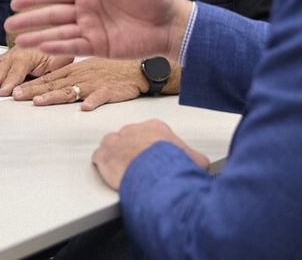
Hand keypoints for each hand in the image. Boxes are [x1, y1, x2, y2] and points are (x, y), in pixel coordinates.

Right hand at [0, 47, 70, 95]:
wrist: (44, 37)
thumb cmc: (53, 52)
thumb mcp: (60, 59)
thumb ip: (54, 67)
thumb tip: (50, 75)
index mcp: (27, 56)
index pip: (18, 71)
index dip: (11, 82)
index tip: (6, 92)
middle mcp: (11, 57)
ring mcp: (2, 59)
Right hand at [5, 0, 192, 59]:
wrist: (172, 24)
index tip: (16, 2)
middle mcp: (86, 11)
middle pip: (51, 15)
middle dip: (29, 20)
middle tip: (8, 24)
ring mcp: (91, 30)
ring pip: (58, 33)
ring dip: (38, 37)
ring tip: (18, 41)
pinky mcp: (99, 48)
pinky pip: (74, 47)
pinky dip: (58, 47)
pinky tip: (42, 46)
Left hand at [13, 58, 146, 110]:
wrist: (137, 70)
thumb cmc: (111, 69)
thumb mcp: (86, 68)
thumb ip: (68, 76)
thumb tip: (49, 84)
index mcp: (74, 70)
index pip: (49, 78)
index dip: (31, 85)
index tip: (15, 92)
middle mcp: (81, 75)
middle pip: (54, 84)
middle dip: (34, 91)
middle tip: (17, 97)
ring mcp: (94, 83)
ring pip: (72, 90)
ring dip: (54, 96)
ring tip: (40, 101)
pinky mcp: (110, 91)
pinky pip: (101, 97)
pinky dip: (93, 101)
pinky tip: (85, 107)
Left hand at [92, 119, 208, 189]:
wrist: (156, 173)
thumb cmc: (174, 165)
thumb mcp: (196, 160)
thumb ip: (195, 158)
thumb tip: (201, 163)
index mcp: (155, 127)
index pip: (150, 134)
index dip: (152, 149)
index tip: (153, 158)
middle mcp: (133, 129)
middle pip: (131, 138)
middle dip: (134, 151)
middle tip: (140, 167)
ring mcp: (116, 140)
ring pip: (113, 145)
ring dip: (117, 156)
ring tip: (125, 170)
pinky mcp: (103, 154)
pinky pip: (99, 157)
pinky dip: (103, 165)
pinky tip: (111, 174)